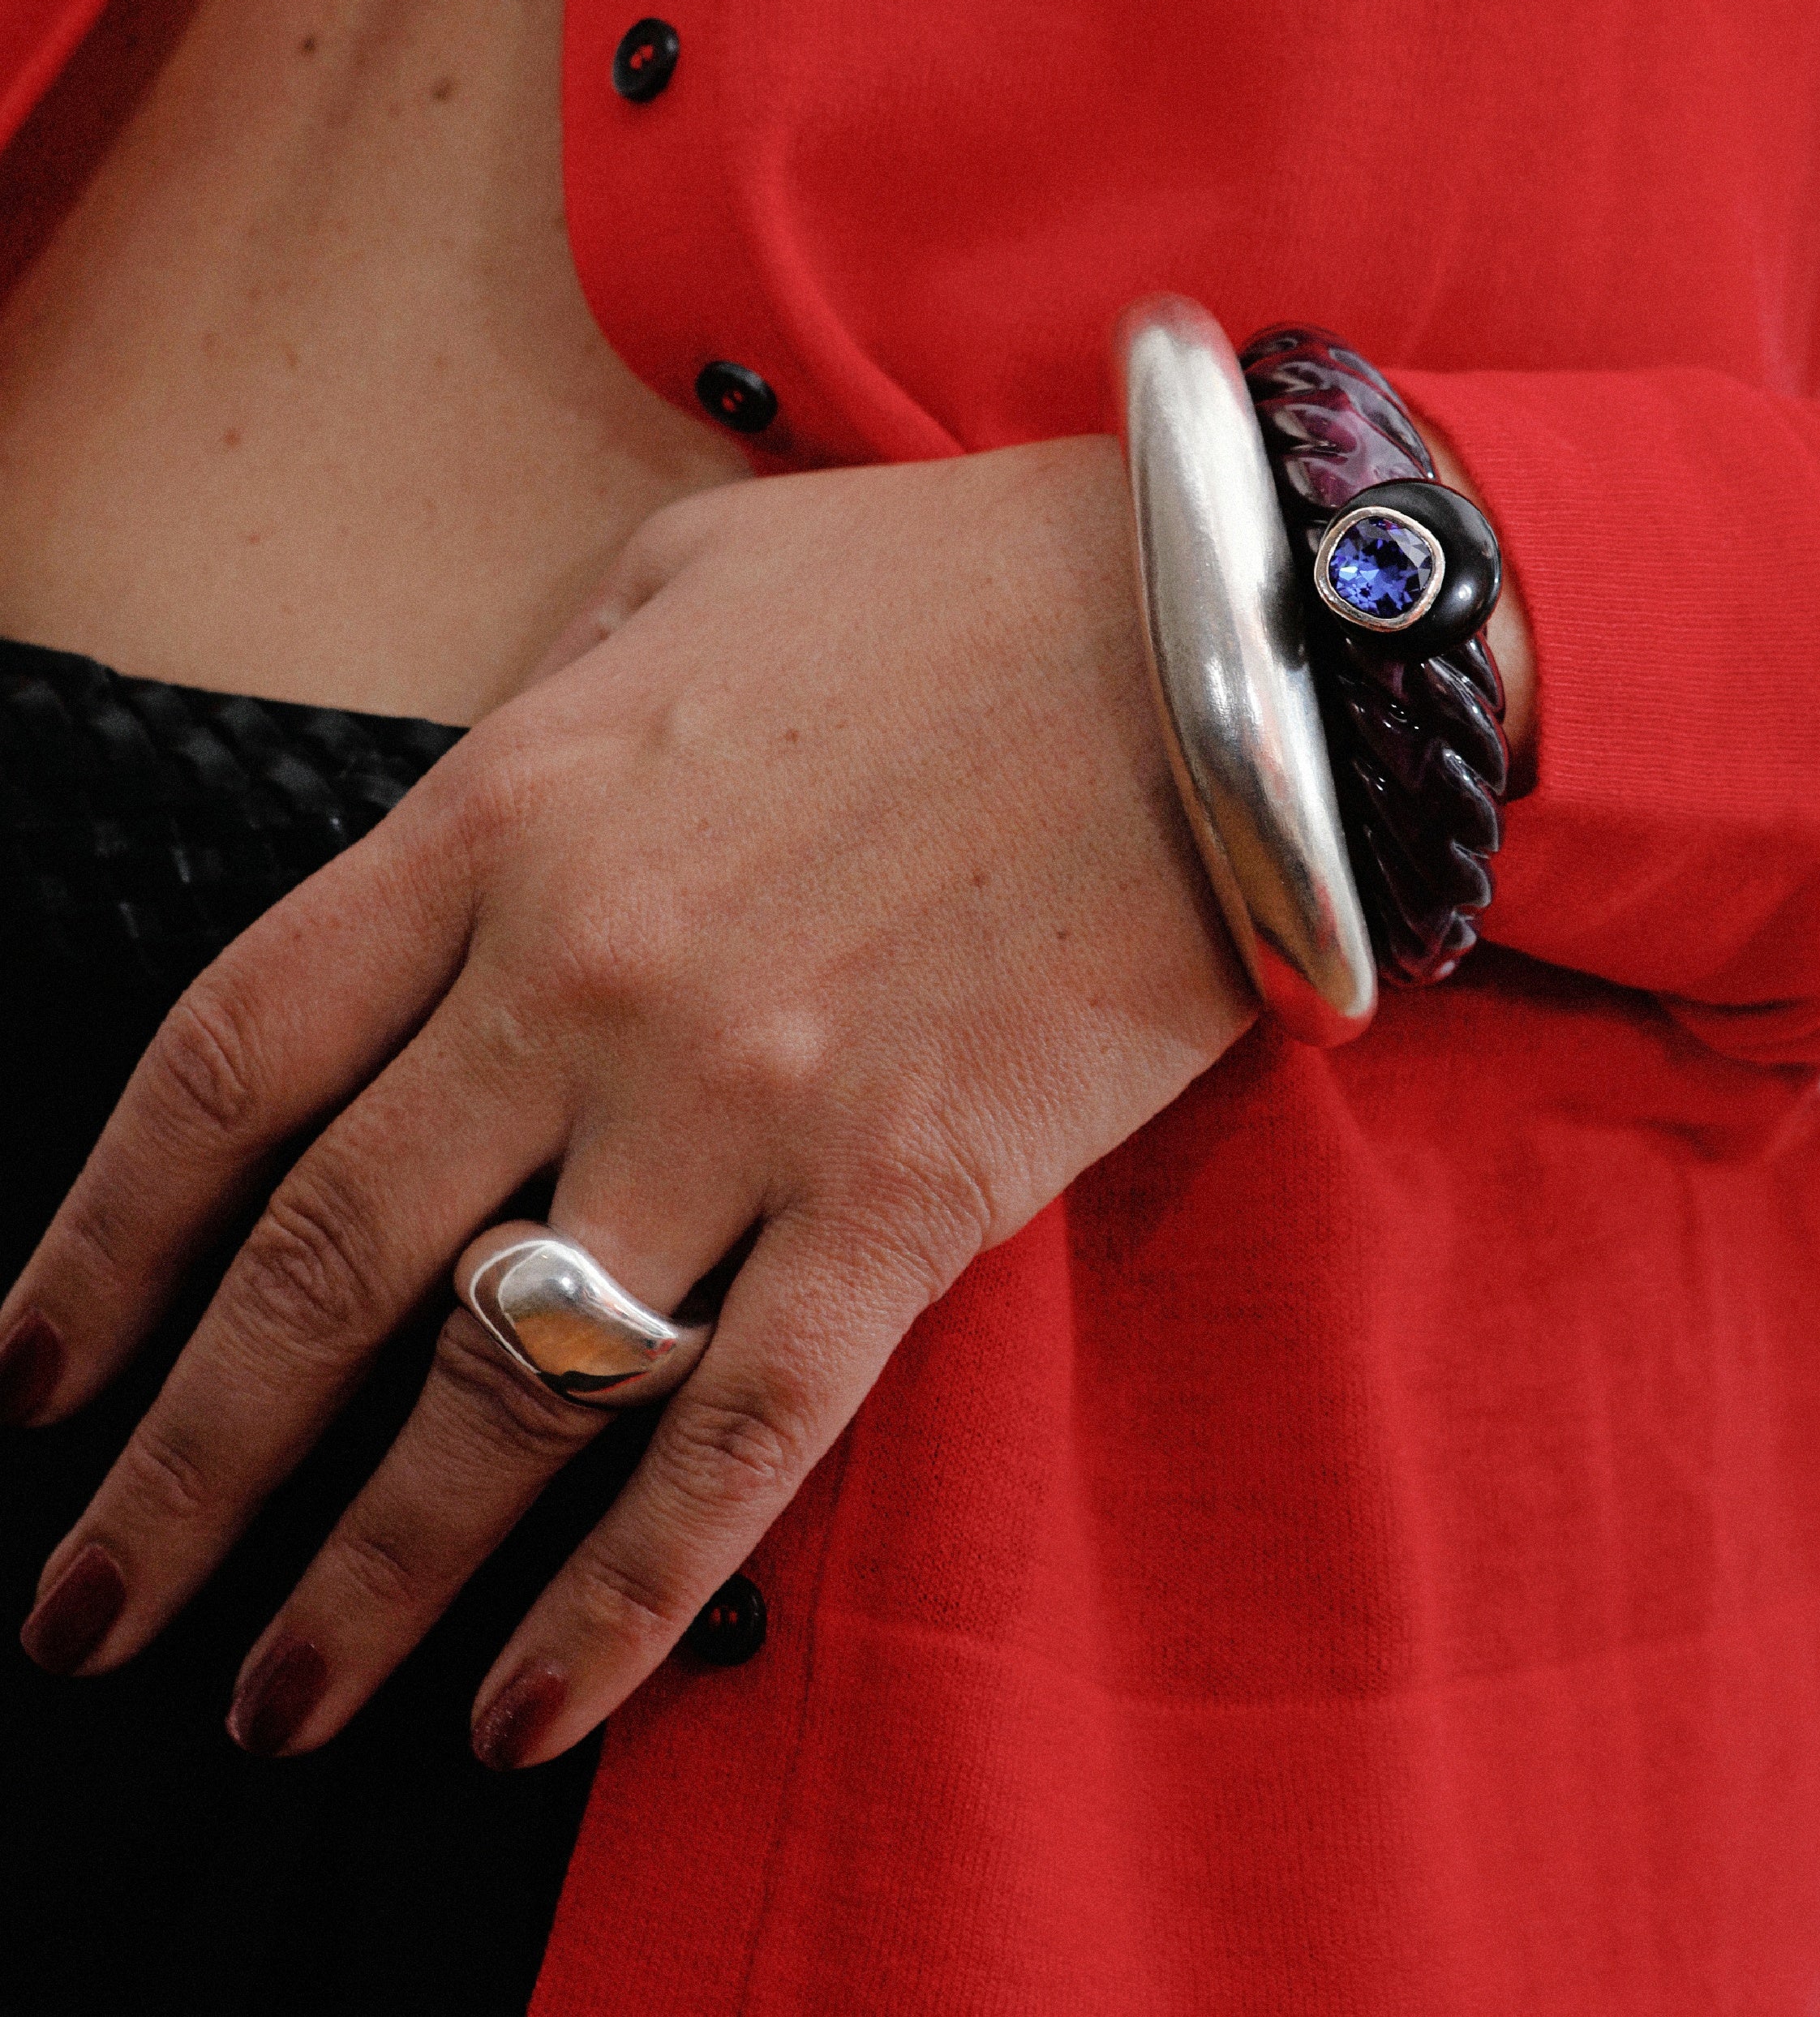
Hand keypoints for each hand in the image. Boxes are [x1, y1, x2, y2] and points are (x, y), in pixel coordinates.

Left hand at [1, 438, 1252, 1763]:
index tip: (26, 1378)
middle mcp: (586, 975)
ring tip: (278, 1702)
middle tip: (90, 1612)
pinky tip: (524, 1716)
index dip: (102, 1242)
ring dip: (364, 1574)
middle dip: (183, 1468)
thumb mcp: (679, 581)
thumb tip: (458, 851)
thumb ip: (535, 715)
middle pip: (323, 1266)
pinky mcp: (914, 1195)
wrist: (1222, 628)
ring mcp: (751, 1098)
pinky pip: (737, 1440)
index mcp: (506, 812)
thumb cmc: (944, 587)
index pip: (230, 1060)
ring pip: (507, 1390)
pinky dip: (617, 1601)